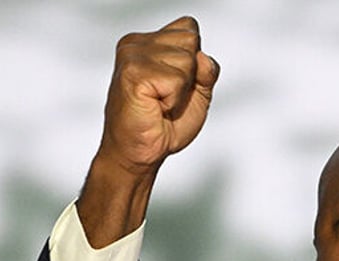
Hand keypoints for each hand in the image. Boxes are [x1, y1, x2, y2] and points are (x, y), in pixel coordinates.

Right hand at [78, 17, 219, 246]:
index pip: (189, 28)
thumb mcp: (197, 93)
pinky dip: (174, 99)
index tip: (175, 87)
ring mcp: (132, 55)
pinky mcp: (132, 73)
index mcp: (147, 42)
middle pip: (191, 39)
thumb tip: (202, 56)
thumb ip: (206, 70)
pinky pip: (177, 79)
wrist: (141, 154)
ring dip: (181, 90)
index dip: (195, 62)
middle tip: (168, 98)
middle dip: (190, 75)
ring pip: (187, 59)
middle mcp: (136, 43)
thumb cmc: (163, 125)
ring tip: (161, 104)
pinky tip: (156, 107)